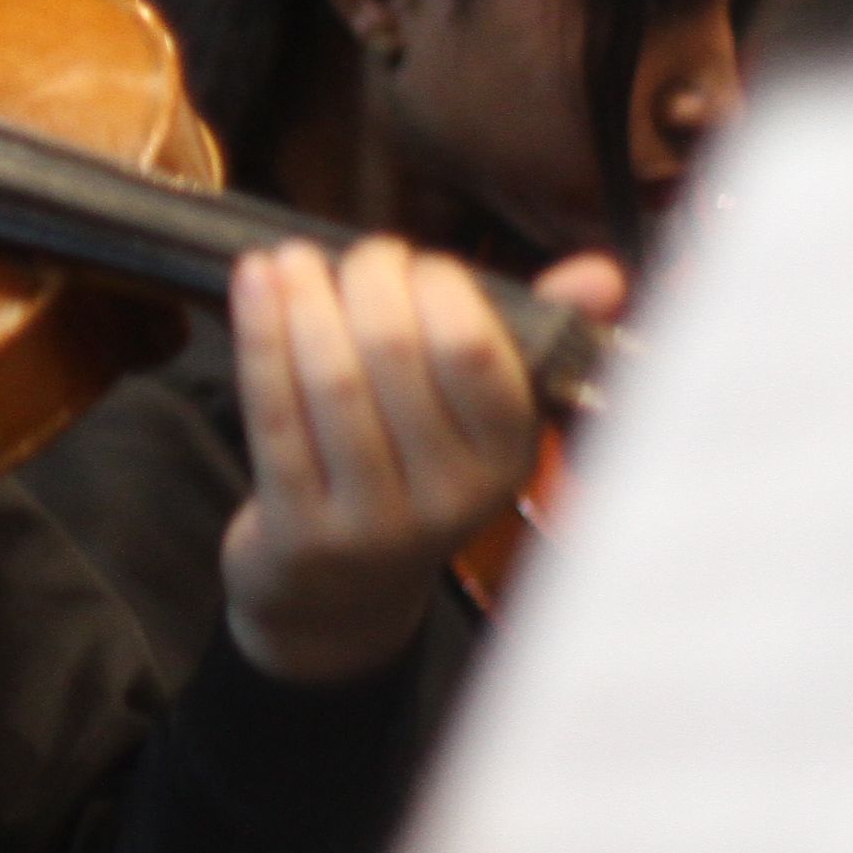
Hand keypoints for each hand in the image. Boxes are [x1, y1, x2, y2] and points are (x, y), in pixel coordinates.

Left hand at [218, 239, 623, 682]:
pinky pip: (272, 412)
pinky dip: (259, 333)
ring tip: (292, 257)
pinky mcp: (299, 529)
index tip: (417, 261)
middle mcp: (448, 497)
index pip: (476, 355)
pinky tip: (252, 281)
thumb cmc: (414, 474)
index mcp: (506, 459)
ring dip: (304, 299)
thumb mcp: (483, 423)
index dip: (440, 288)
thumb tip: (600, 272)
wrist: (340, 596)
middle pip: (396, 353)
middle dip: (368, 281)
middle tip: (355, 256)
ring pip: (332, 379)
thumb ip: (530, 339)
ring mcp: (372, 520)